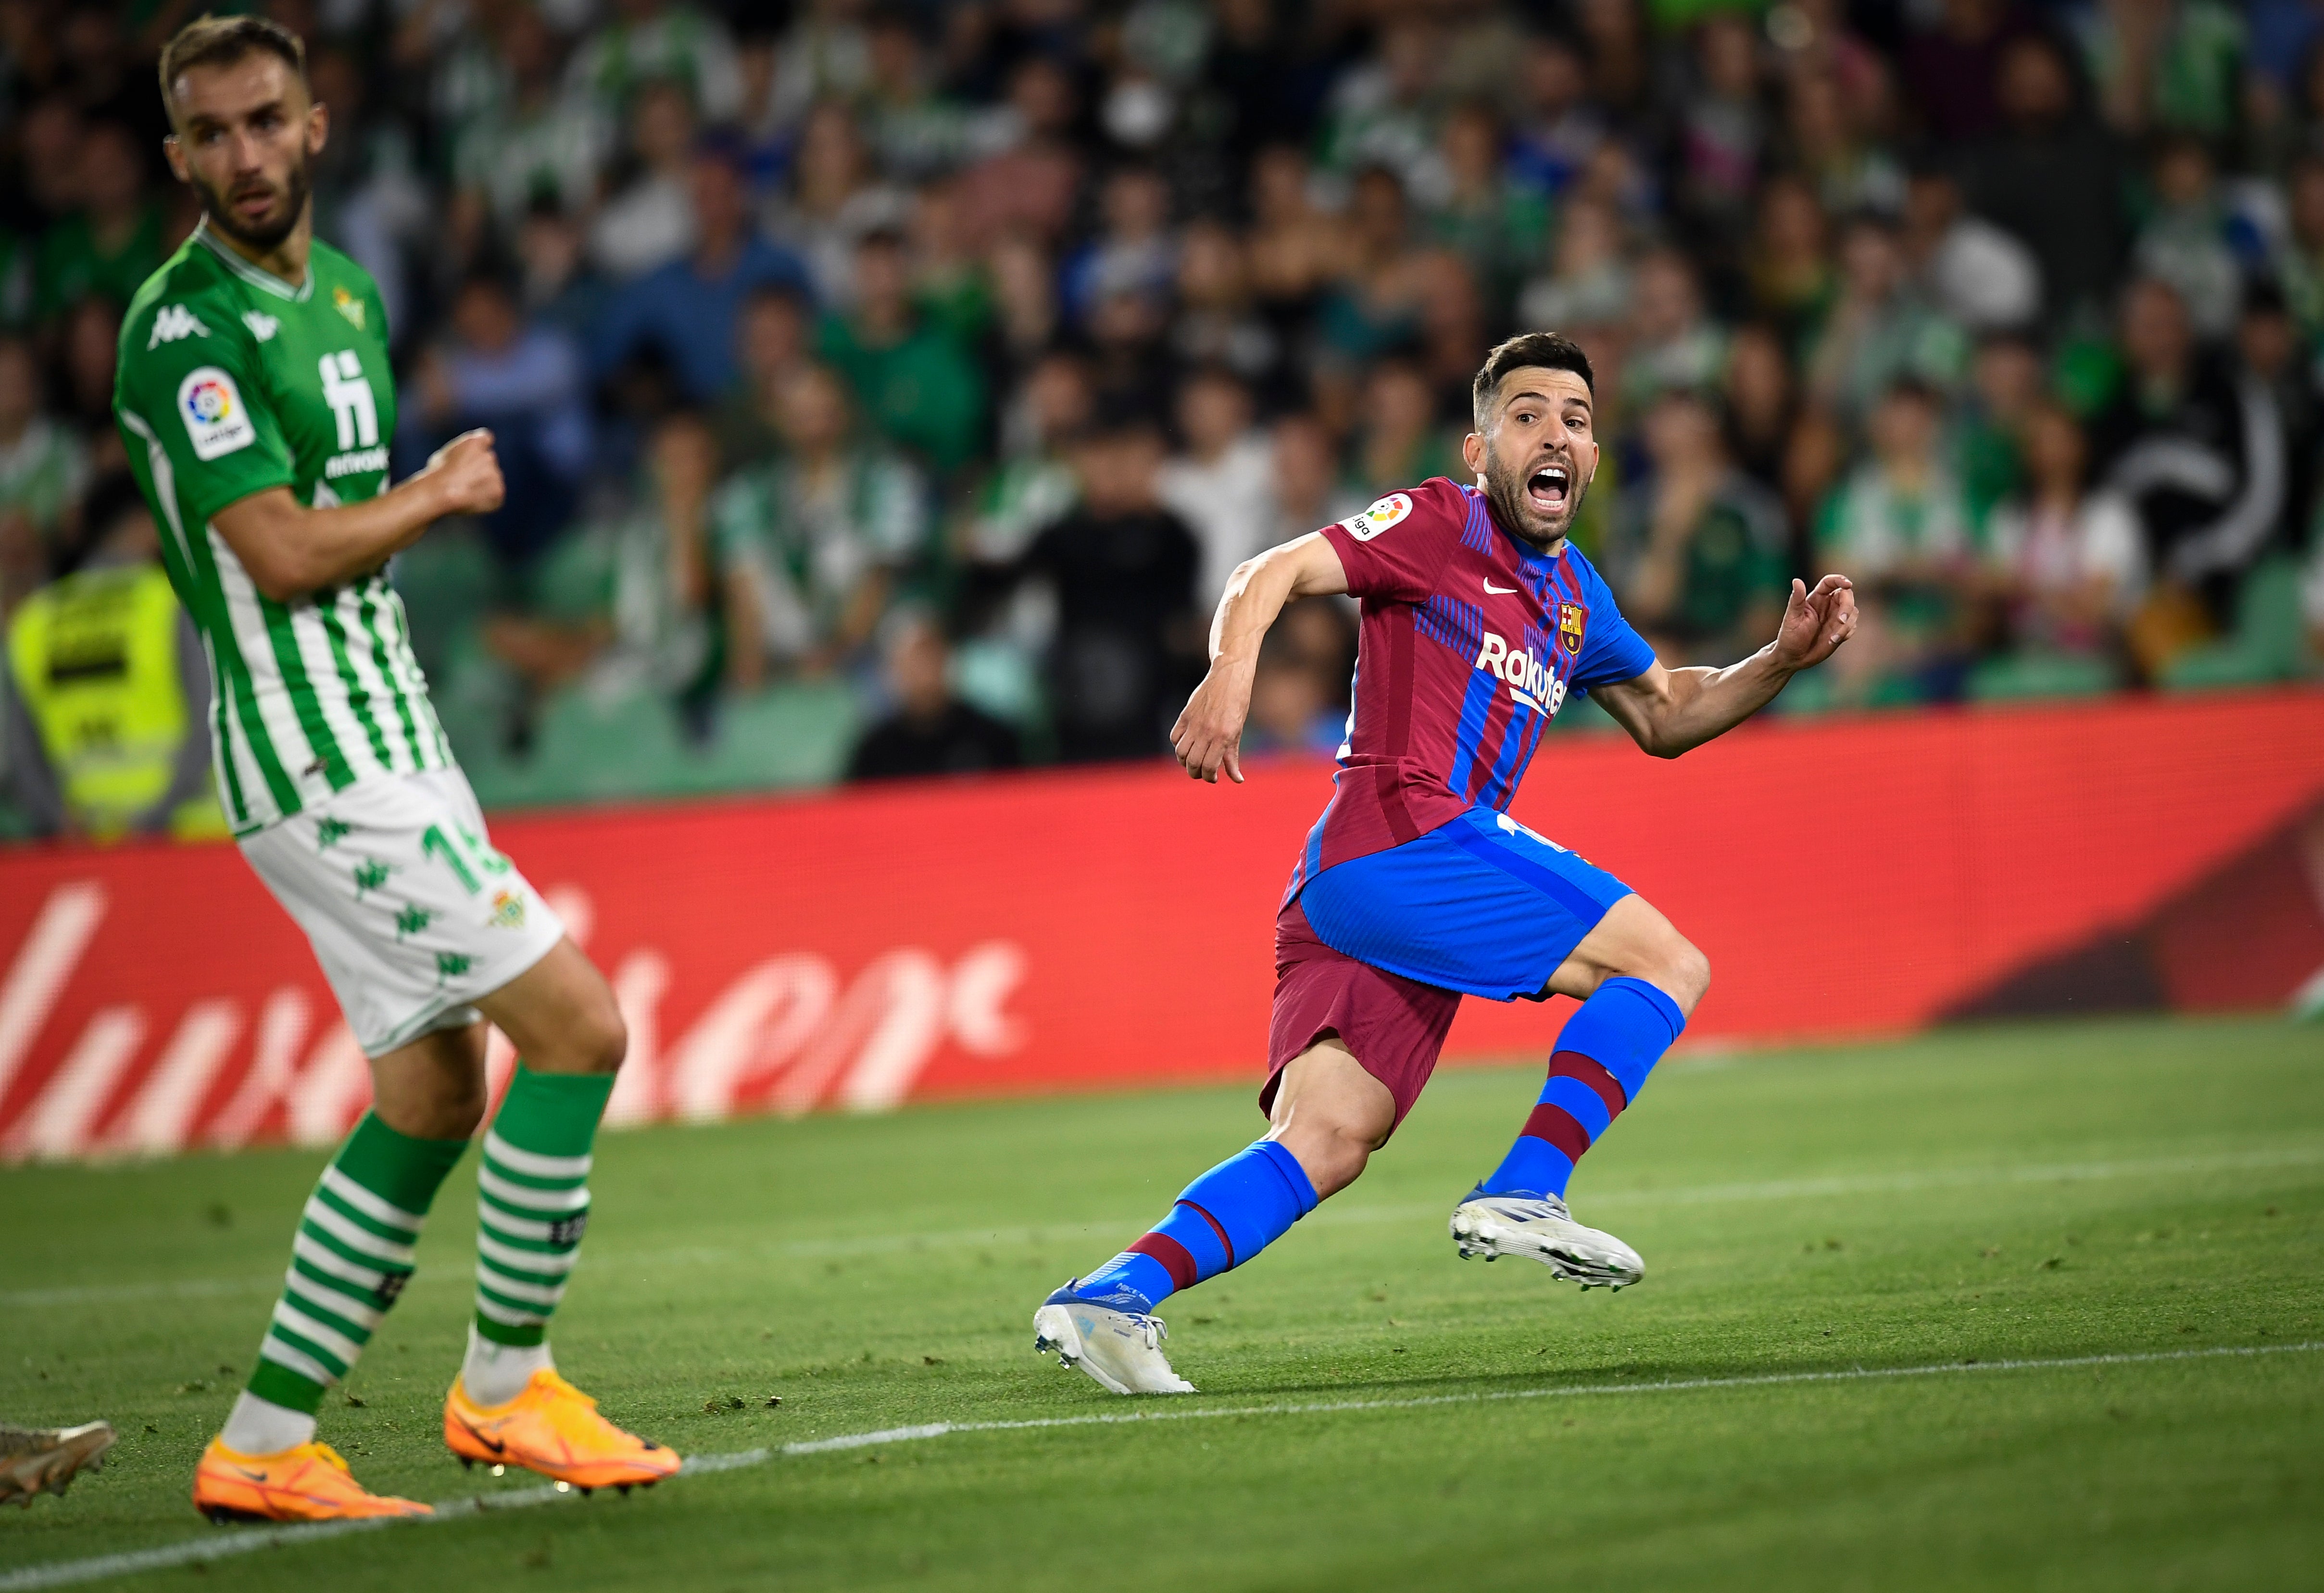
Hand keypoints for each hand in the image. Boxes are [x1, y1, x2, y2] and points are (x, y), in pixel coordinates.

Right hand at [422, 428, 504, 516]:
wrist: (441, 493)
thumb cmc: (436, 475)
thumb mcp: (443, 456)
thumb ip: (460, 453)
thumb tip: (464, 458)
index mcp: (475, 442)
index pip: (485, 438)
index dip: (480, 447)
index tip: (475, 454)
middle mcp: (489, 456)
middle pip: (488, 460)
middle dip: (480, 469)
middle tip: (464, 480)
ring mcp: (496, 475)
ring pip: (493, 478)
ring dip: (484, 484)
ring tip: (465, 492)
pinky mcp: (499, 492)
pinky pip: (495, 495)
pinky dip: (487, 499)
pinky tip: (471, 501)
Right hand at [1170, 659, 1253, 783]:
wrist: (1229, 676)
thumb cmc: (1237, 704)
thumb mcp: (1237, 731)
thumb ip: (1233, 757)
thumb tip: (1238, 779)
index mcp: (1223, 736)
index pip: (1209, 766)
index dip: (1209, 777)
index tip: (1213, 777)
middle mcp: (1207, 731)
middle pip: (1192, 763)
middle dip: (1196, 773)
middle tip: (1202, 772)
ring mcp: (1194, 723)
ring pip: (1180, 752)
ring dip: (1185, 762)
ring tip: (1193, 761)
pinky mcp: (1185, 715)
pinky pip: (1175, 737)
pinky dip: (1178, 746)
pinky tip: (1188, 745)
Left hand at [1771, 574, 1856, 671]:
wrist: (1794, 657)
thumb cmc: (1789, 636)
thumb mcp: (1792, 617)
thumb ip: (1797, 599)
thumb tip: (1796, 580)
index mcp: (1816, 598)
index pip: (1830, 582)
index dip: (1840, 580)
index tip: (1848, 584)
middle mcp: (1828, 605)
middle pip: (1847, 595)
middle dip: (1847, 606)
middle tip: (1841, 620)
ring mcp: (1836, 617)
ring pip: (1853, 611)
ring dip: (1846, 625)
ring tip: (1832, 638)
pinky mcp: (1842, 630)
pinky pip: (1853, 626)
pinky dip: (1847, 632)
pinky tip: (1834, 640)